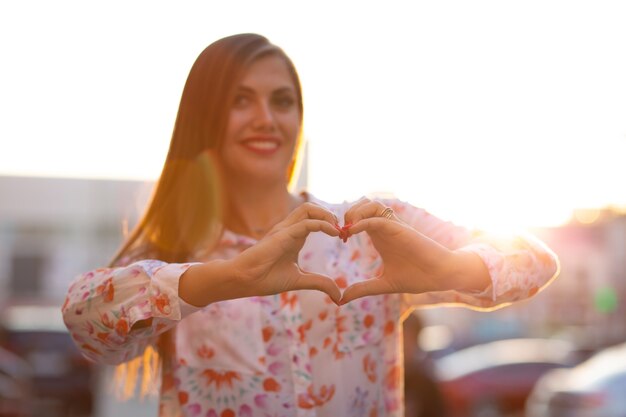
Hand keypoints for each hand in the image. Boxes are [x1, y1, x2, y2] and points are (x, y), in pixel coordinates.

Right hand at [233, 202, 342, 303]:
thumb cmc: (265, 278)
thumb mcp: (299, 280)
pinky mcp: (282, 235)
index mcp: (293, 236)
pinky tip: (333, 233)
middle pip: (312, 208)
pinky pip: (306, 223)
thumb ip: (319, 283)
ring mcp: (285, 229)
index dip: (331, 224)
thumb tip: (339, 295)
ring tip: (338, 230)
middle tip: (342, 230)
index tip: (343, 237)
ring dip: (327, 215)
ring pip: (308, 208)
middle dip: (330, 214)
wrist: (244, 280)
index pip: (314, 218)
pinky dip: (323, 224)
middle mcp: (289, 228)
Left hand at [339, 199, 456, 303]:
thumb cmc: (417, 277)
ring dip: (355, 212)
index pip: (359, 217)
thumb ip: (362, 289)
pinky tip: (352, 232)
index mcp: (380, 236)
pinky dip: (363, 221)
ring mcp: (393, 226)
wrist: (441, 276)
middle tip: (341, 232)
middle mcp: (385, 227)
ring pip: (371, 205)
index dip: (345, 224)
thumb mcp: (383, 284)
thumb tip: (341, 299)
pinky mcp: (400, 229)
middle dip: (347, 214)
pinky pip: (378, 218)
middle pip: (362, 205)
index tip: (340, 239)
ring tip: (347, 229)